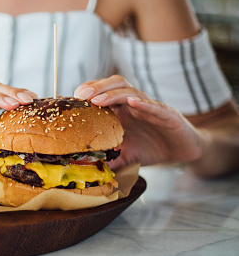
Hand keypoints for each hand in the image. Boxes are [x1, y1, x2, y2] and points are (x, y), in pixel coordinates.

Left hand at [74, 75, 205, 170]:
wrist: (182, 151)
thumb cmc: (149, 148)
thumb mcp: (122, 156)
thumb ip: (105, 160)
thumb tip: (84, 170)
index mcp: (121, 111)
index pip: (102, 93)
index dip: (88, 92)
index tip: (73, 99)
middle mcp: (133, 105)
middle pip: (115, 85)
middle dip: (97, 87)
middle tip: (81, 95)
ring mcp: (150, 107)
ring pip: (131, 92)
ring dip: (113, 94)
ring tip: (98, 100)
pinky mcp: (168, 115)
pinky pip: (155, 106)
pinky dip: (144, 103)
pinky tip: (133, 102)